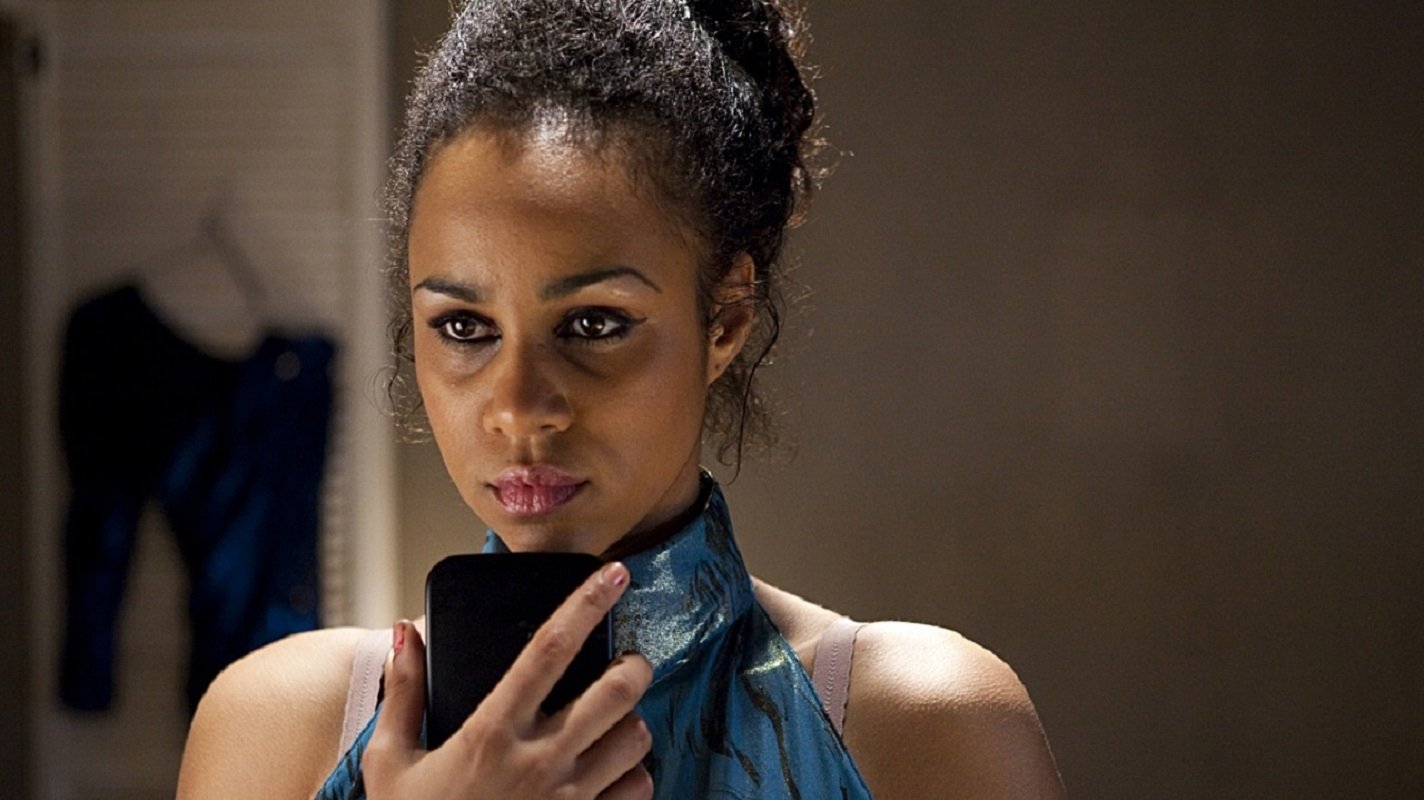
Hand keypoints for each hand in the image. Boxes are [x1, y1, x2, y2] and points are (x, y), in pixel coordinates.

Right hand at [363, 561, 653, 798]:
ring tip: (611, 724)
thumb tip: (406, 632)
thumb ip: (404, 693)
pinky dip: (634, 777)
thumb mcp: (390, 762)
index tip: (614, 573)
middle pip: (618, 689)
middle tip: (625, 665)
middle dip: (633, 666)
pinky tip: (610, 774)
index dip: (586, 603)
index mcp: (490, 732)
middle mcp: (539, 762)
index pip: (549, 648)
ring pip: (638, 738)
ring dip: (632, 724)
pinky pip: (639, 790)